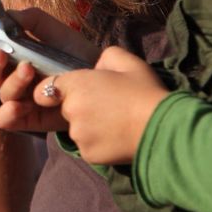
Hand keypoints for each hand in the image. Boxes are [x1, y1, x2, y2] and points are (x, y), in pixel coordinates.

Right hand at [0, 9, 99, 133]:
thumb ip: (30, 19)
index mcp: (12, 56)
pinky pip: (7, 121)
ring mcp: (22, 98)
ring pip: (2, 94)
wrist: (101, 74)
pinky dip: (8, 114)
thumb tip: (6, 16)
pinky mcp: (31, 118)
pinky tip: (20, 106)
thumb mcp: (54, 29)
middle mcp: (12, 78)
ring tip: (29, 70)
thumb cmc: (74, 52)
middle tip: (2, 53)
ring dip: (12, 82)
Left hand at [33, 47, 168, 164]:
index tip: (70, 93)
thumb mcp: (128, 62)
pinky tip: (118, 137)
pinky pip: (87, 147)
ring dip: (89, 127)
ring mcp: (78, 134)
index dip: (58, 90)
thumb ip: (106, 57)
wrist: (163, 128)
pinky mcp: (87, 154)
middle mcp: (71, 110)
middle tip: (108, 107)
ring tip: (116, 123)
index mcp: (77, 85)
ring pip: (77, 129)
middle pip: (66, 109)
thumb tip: (96, 67)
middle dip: (80, 108)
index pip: (48, 87)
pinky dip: (98, 144)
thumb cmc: (147, 92)